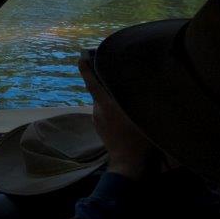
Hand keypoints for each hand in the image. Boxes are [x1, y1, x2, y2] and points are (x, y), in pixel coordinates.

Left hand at [79, 52, 155, 179]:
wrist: (128, 161)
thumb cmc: (138, 138)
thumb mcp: (138, 114)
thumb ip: (133, 99)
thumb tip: (134, 87)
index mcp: (106, 105)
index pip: (92, 83)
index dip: (86, 69)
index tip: (81, 57)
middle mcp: (98, 110)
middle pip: (100, 92)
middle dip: (105, 83)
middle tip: (117, 76)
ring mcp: (97, 120)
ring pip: (103, 103)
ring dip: (111, 99)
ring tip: (125, 98)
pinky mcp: (99, 128)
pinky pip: (104, 113)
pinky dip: (111, 109)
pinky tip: (123, 114)